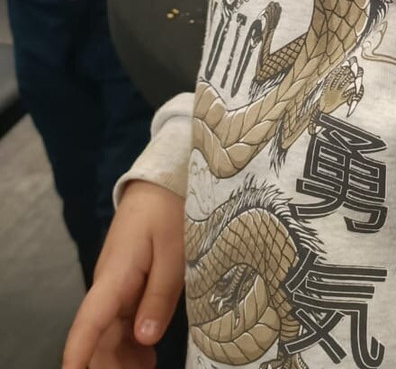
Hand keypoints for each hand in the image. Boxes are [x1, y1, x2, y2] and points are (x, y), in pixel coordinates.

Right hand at [63, 181, 184, 368]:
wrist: (159, 186)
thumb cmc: (167, 212)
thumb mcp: (174, 251)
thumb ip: (160, 295)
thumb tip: (144, 339)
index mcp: (115, 277)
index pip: (89, 322)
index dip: (79, 352)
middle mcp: (109, 288)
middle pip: (100, 337)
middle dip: (109, 366)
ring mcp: (117, 290)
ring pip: (111, 334)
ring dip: (122, 360)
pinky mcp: (128, 288)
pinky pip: (123, 323)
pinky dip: (133, 345)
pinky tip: (146, 360)